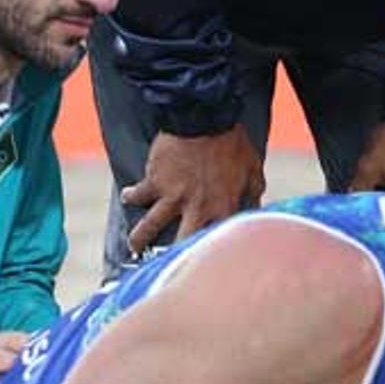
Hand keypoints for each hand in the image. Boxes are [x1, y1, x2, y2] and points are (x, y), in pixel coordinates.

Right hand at [121, 128, 263, 255]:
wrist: (203, 118)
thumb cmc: (231, 142)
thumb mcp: (252, 167)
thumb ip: (254, 191)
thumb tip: (258, 206)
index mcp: (222, 207)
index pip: (218, 239)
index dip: (211, 250)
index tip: (204, 258)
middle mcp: (196, 208)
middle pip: (180, 243)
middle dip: (171, 258)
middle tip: (162, 265)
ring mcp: (172, 197)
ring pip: (150, 226)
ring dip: (140, 238)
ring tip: (133, 245)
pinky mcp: (155, 181)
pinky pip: (139, 194)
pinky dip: (131, 195)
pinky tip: (126, 197)